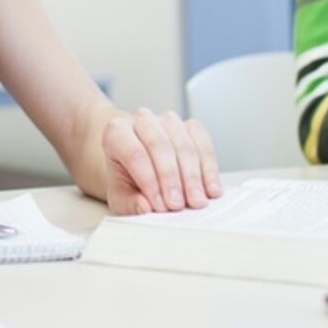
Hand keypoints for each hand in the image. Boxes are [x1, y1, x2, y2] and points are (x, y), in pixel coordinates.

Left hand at [101, 108, 222, 214]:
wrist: (138, 166)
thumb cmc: (128, 180)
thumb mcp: (121, 197)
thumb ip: (130, 203)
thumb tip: (145, 207)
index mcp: (116, 132)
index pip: (134, 154)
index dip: (149, 181)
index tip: (160, 205)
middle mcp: (142, 120)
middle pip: (160, 146)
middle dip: (172, 178)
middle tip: (179, 205)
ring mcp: (168, 120)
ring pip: (183, 143)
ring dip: (193, 176)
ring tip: (196, 201)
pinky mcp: (190, 126)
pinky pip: (203, 141)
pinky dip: (209, 167)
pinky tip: (211, 188)